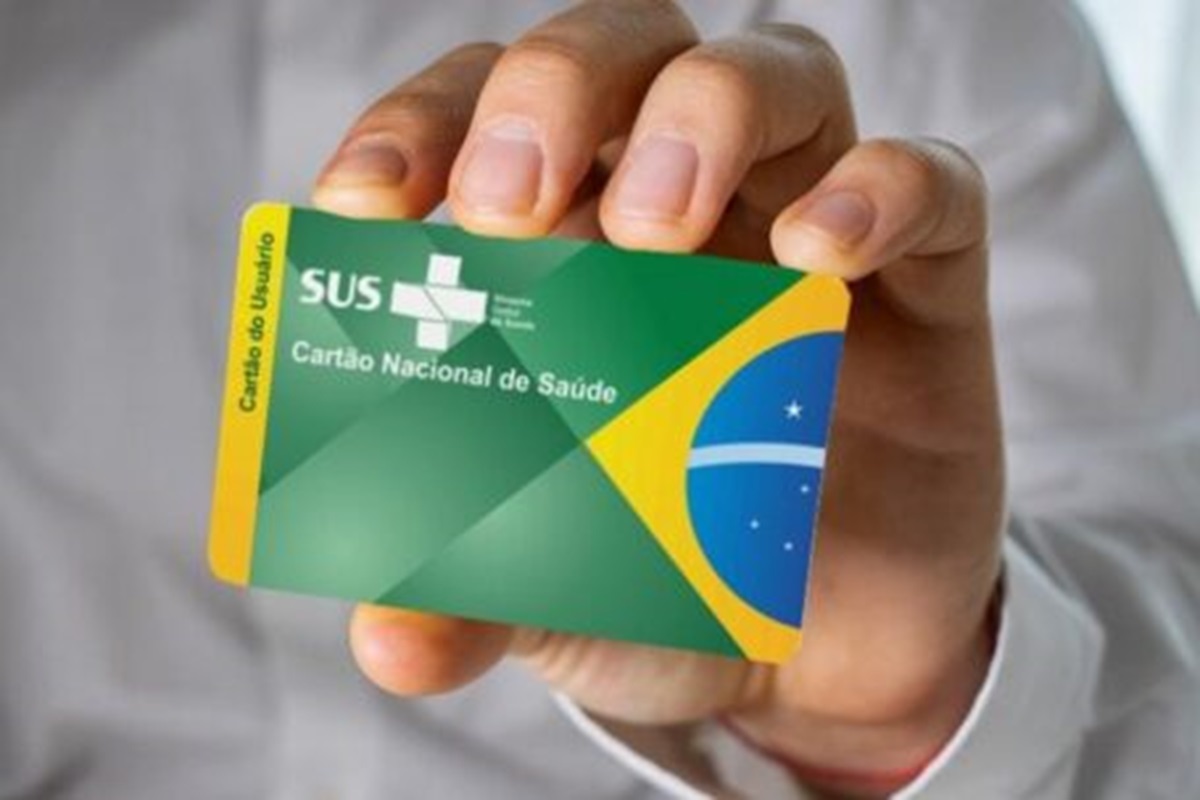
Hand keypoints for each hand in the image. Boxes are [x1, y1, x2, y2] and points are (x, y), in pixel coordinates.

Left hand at [313, 1, 1002, 793]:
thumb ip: (471, 598)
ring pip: (773, 72)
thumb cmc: (667, 582)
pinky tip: (822, 253)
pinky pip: (931, 184)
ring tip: (655, 232)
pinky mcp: (925, 282)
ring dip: (703, 115)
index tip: (365, 206)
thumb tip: (387, 640)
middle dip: (554, 92)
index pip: (482, 119)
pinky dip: (880, 191)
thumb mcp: (555, 596)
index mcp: (566, 250)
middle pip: (624, 51)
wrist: (821, 654)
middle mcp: (684, 206)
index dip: (419, 129)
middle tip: (509, 208)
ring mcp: (803, 229)